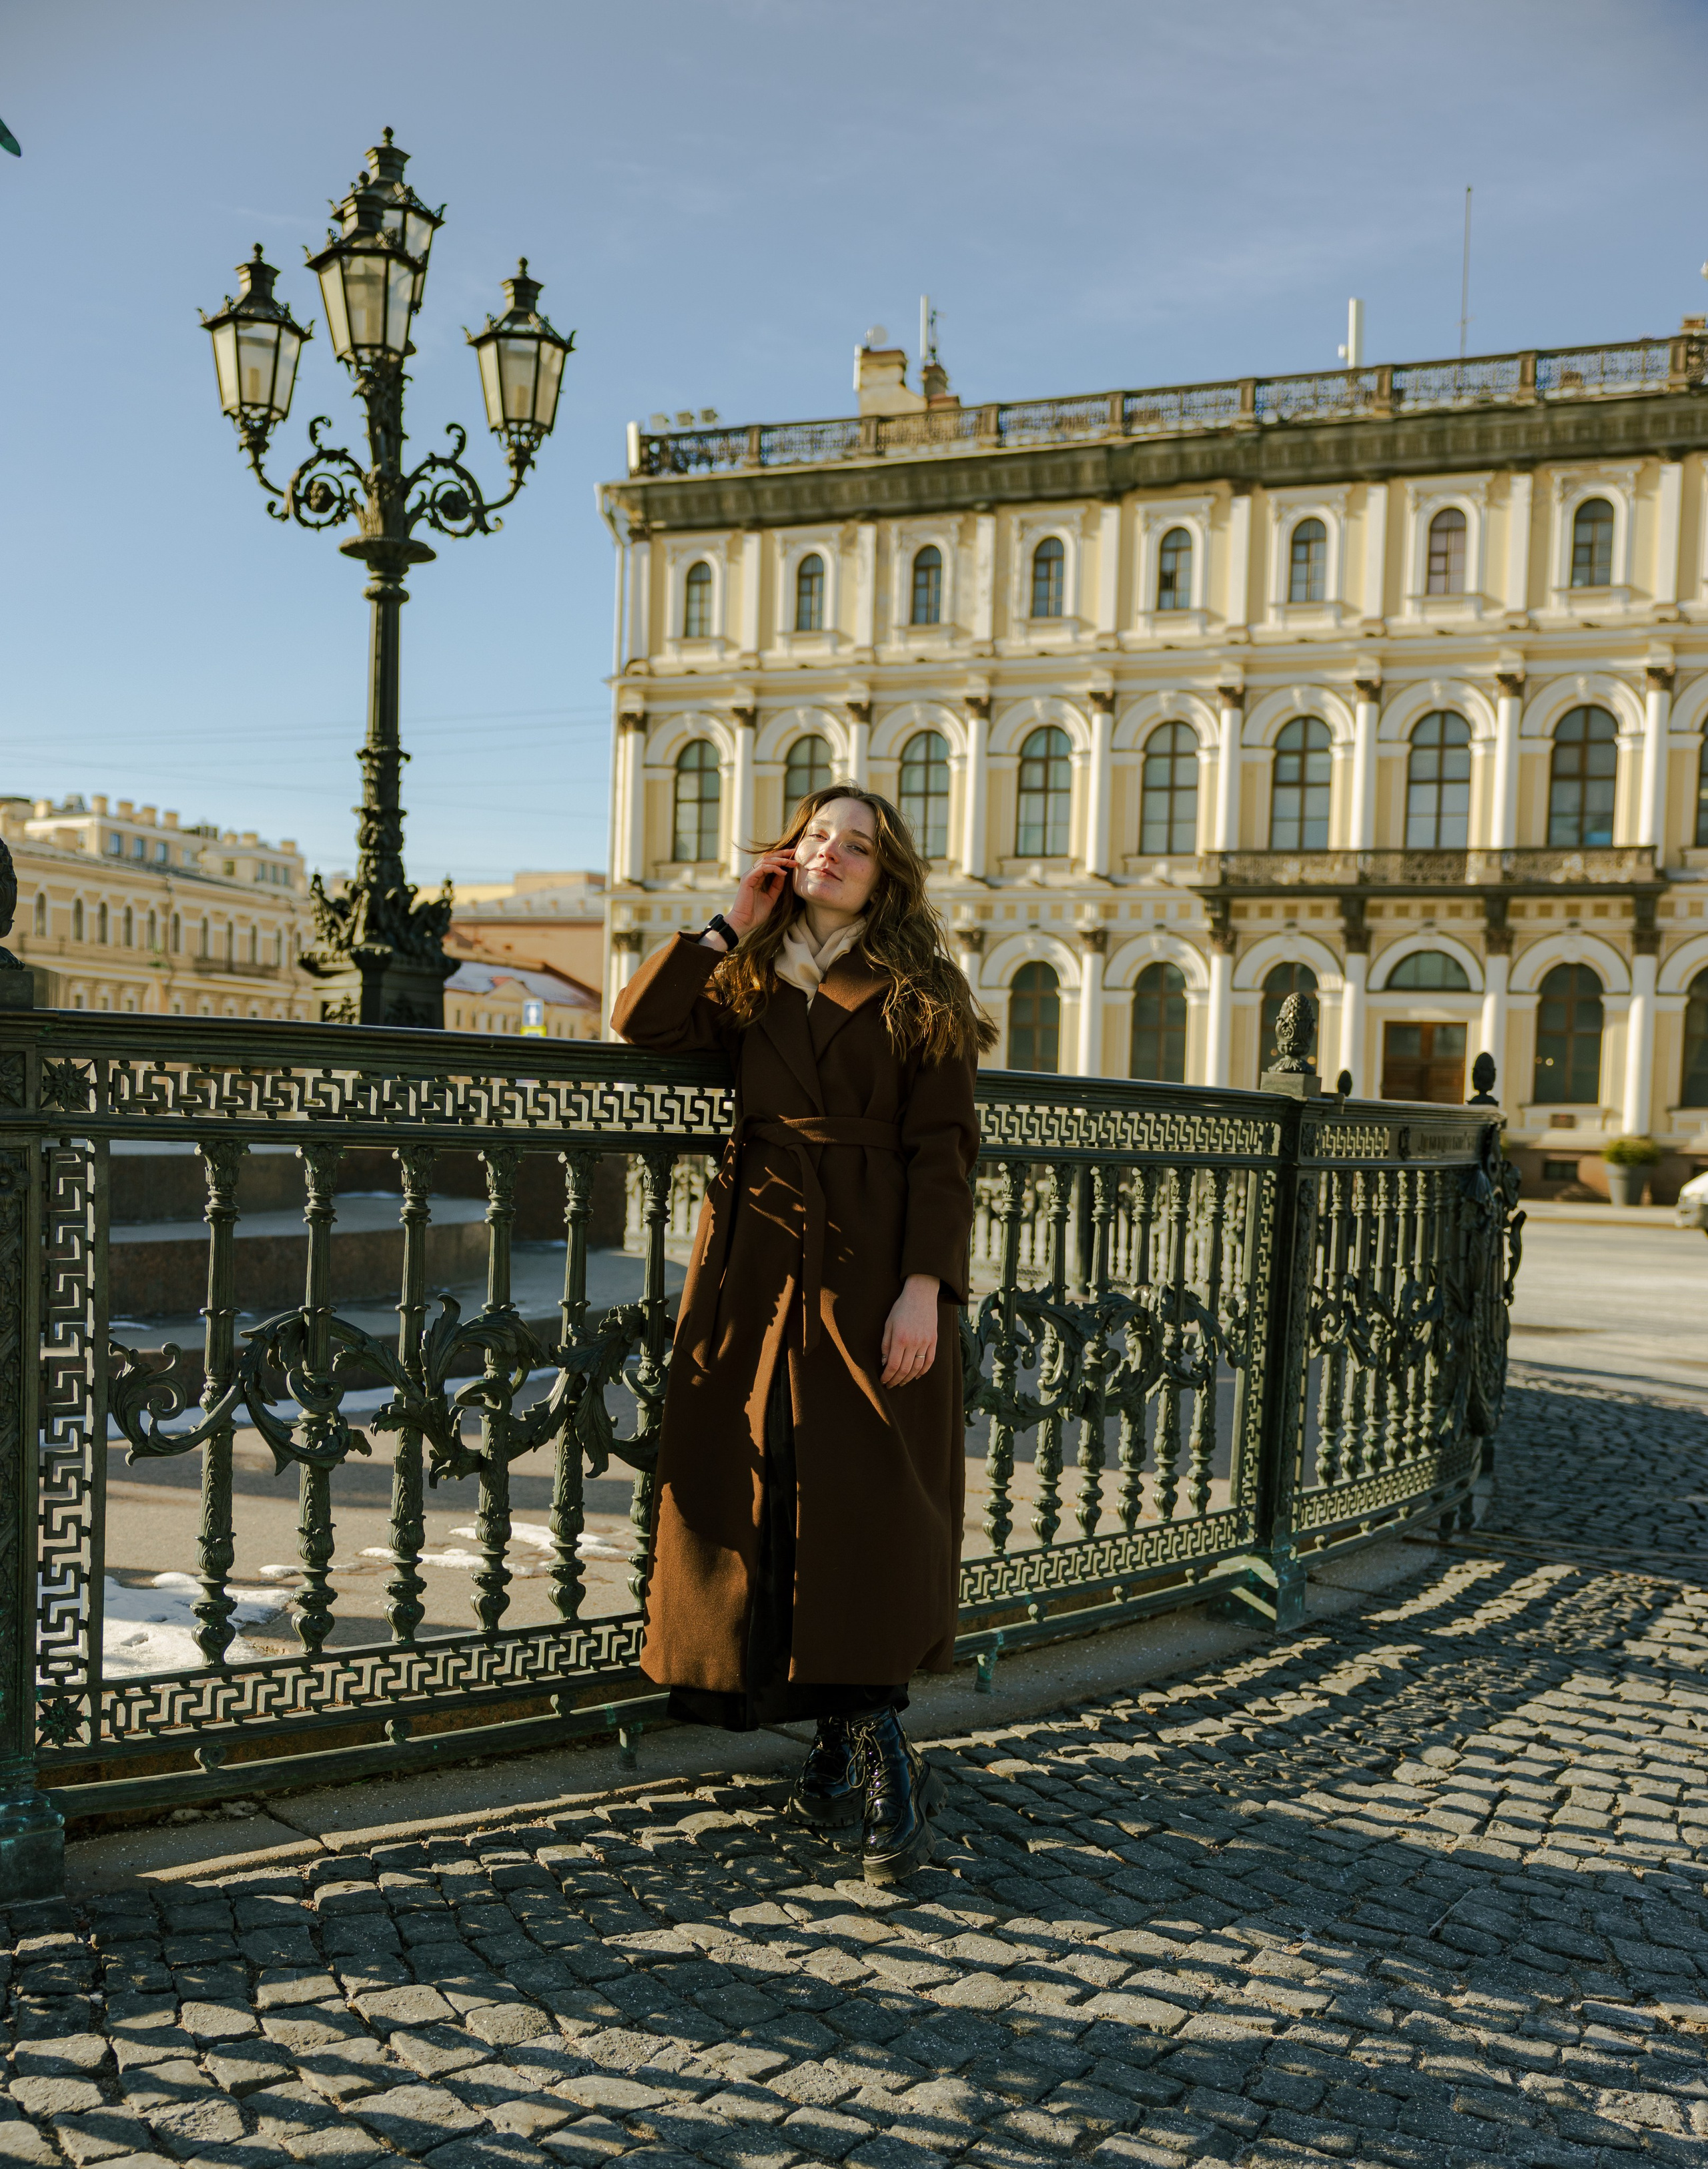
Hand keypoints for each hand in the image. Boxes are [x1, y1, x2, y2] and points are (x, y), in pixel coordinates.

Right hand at [722, 849, 796, 940]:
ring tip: (792, 863)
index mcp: (756, 877)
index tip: (794, 858)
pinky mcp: (748, 879)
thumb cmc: (755, 913)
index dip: (782, 858)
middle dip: (782, 854)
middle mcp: (752, 874)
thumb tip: (785, 874)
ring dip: (780, 860)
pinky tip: (783, 872)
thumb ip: (776, 886)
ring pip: (765, 860)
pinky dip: (774, 868)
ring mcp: (749, 876)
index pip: (769, 862)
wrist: (743, 923)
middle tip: (795, 853)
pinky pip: (762, 868)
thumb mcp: (771, 897)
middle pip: (768, 857)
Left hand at [880, 1273, 939, 1388]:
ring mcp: (926, 1342)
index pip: (893, 1365)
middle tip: (890, 1385)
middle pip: (905, 1370)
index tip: (883, 1381)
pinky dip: (923, 1371)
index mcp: (900, 1338)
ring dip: (908, 1378)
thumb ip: (886, 1344)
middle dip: (896, 1380)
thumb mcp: (888, 1324)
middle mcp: (914, 1342)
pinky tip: (916, 1376)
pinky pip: (930, 1361)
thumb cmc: (901, 1308)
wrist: (921, 1295)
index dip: (887, 1376)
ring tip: (901, 1382)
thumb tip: (885, 1363)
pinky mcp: (934, 1340)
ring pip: (917, 1368)